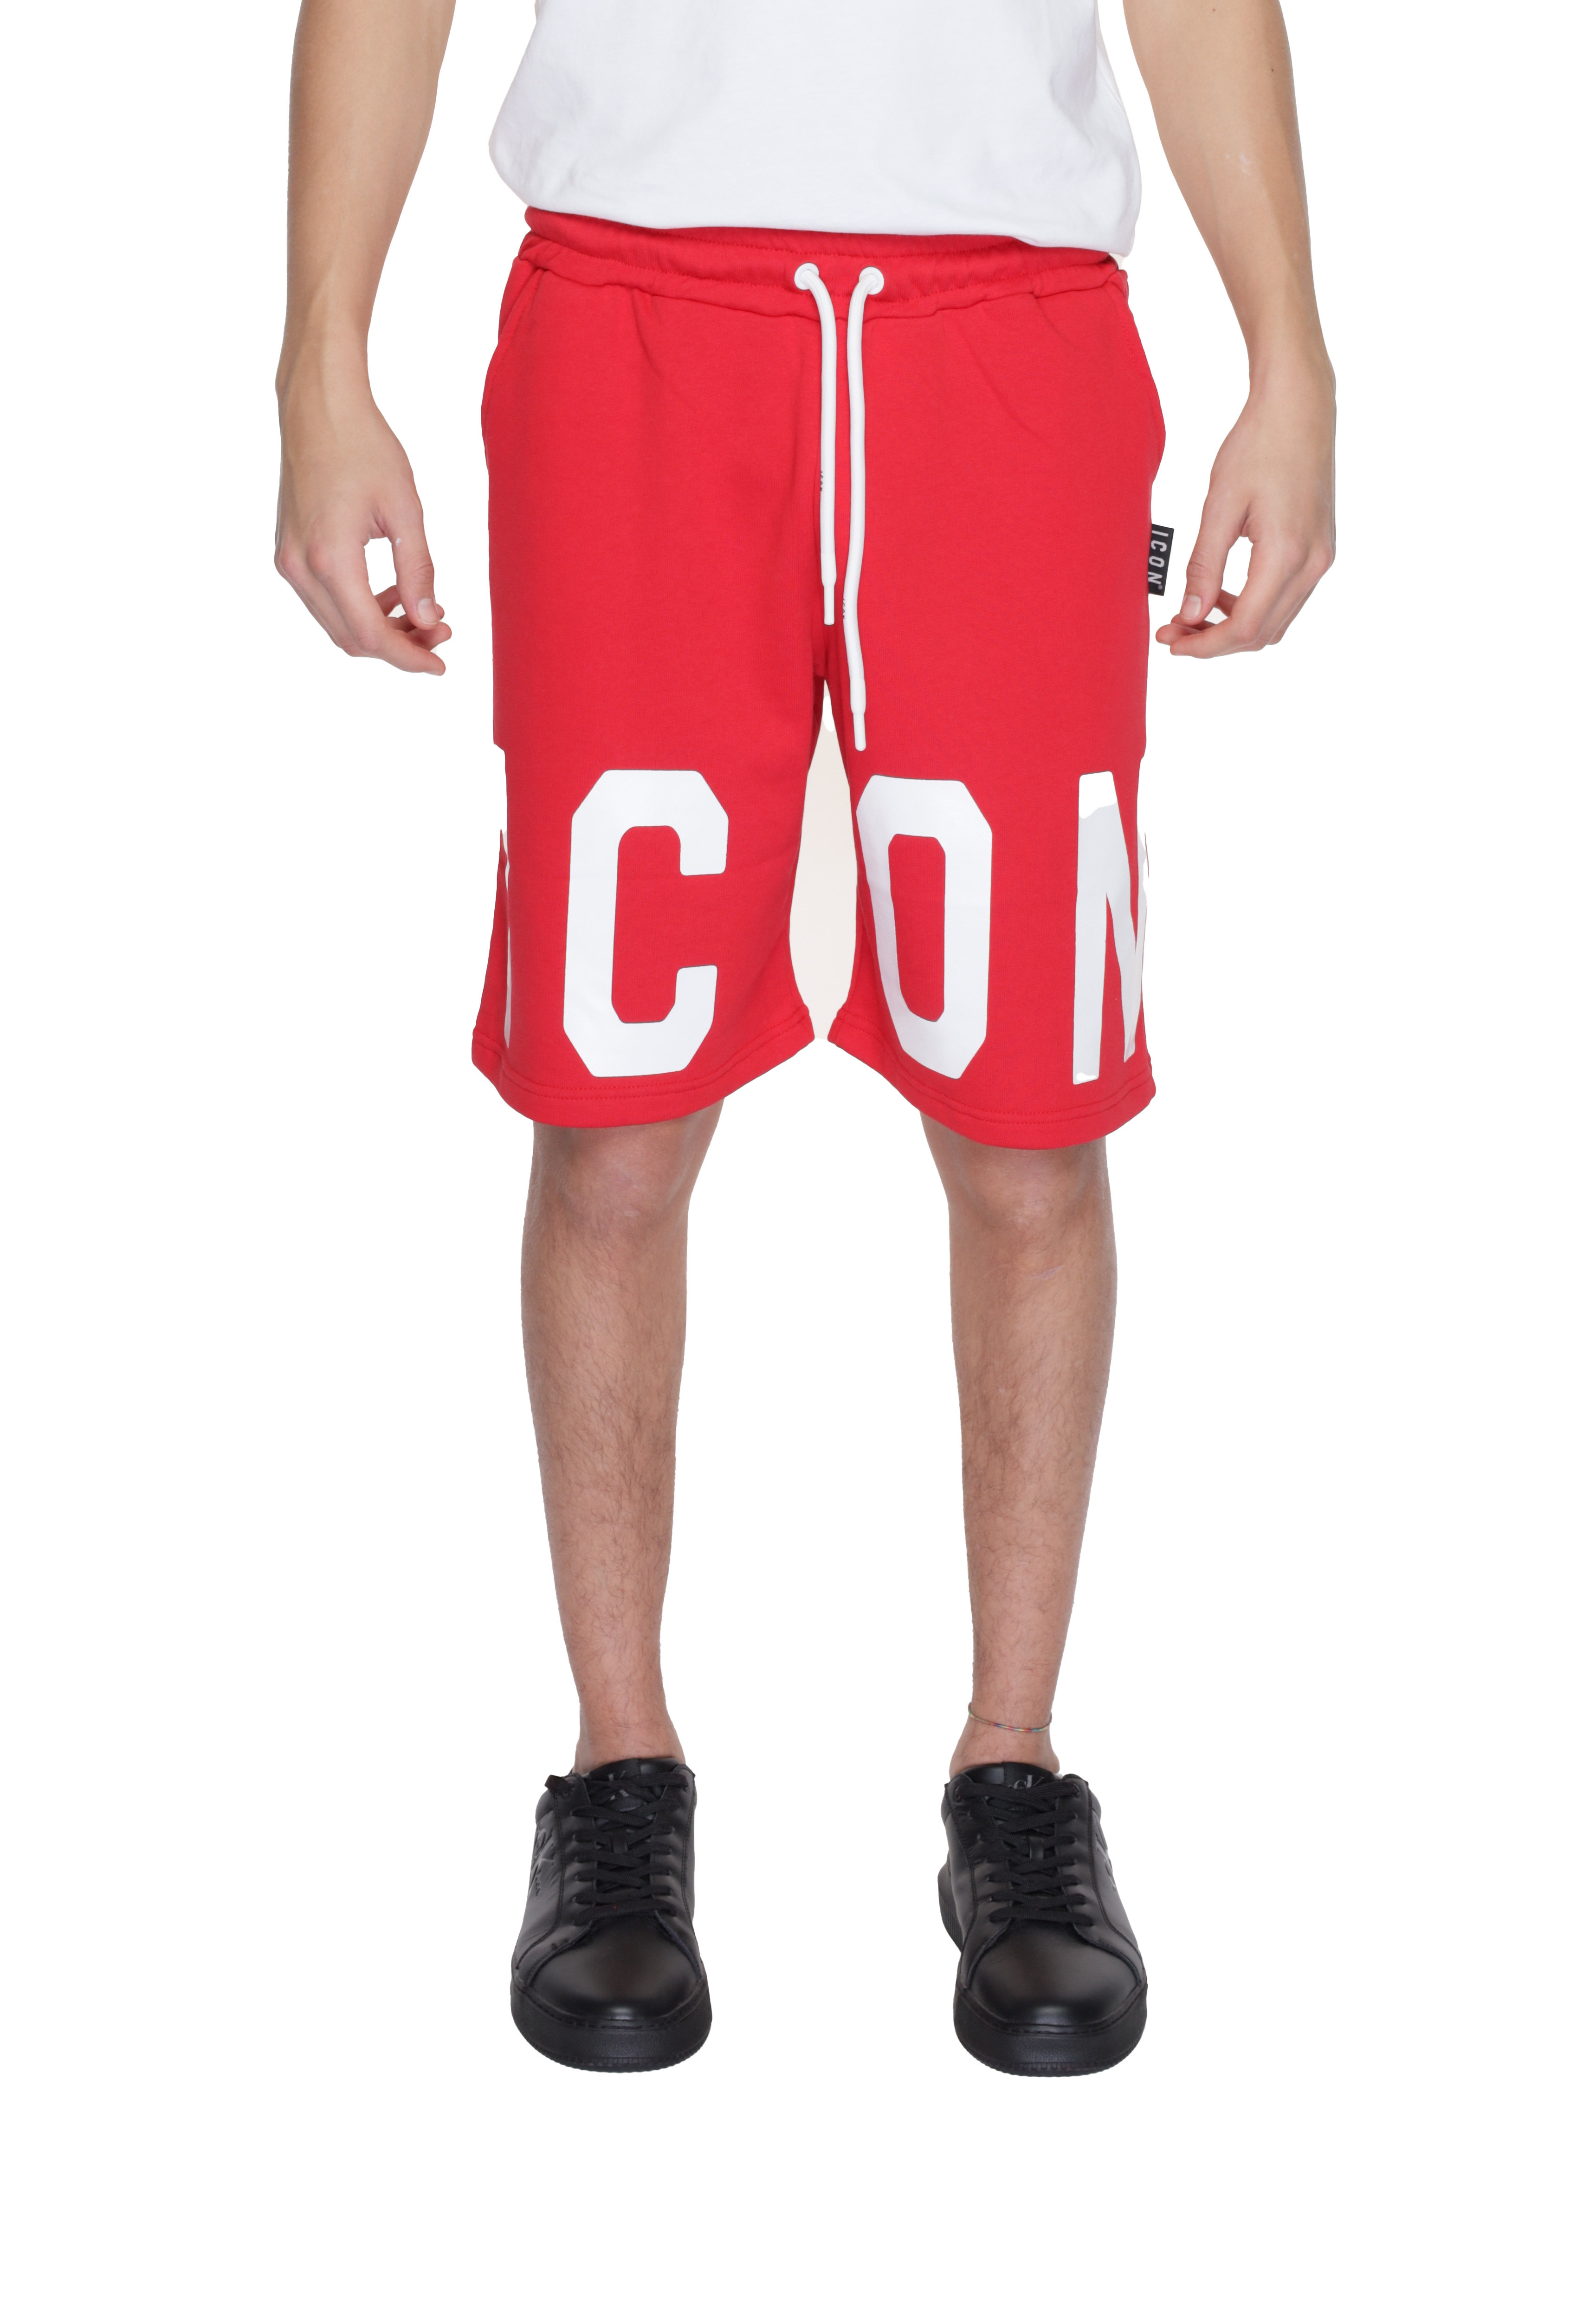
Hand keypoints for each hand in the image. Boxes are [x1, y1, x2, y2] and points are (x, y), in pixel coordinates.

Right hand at [275, 364, 450, 673]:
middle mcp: (299, 567)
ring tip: (424, 615)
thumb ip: (418, 571)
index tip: (441, 665)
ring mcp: (287, 560)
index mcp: (330, 558)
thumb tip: (429, 622)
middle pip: (352, 639)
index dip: (409, 658)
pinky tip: (392, 595)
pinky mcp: (287, 551)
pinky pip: (325, 601)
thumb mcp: (405, 510)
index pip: (371, 635)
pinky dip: (359, 609)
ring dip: (380, 630)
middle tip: (442, 633)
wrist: (318, 405)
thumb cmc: (364, 445)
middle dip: (399, 646)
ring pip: (337, 624)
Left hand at [1157, 353, 1334, 656]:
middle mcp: (1313, 563)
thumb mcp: (1220, 505)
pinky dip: (1253, 607)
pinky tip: (1222, 593)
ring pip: (1275, 622)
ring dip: (1234, 627)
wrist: (1299, 406)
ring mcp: (1321, 558)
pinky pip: (1286, 599)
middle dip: (1214, 641)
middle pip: (1261, 634)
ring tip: (1193, 613)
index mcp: (1287, 554)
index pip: (1244, 627)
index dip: (1204, 645)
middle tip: (1173, 630)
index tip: (1170, 641)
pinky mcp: (1320, 549)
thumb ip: (1204, 566)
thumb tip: (1189, 615)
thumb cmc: (1258, 444)